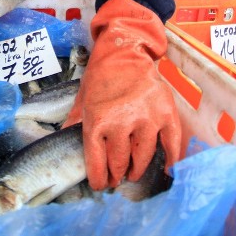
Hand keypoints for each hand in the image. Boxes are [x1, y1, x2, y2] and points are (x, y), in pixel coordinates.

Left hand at [63, 0, 180, 189]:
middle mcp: (122, 122)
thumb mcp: (83, 99)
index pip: (97, 162)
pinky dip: (170, 160)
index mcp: (98, 120)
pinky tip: (166, 169)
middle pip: (119, 162)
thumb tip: (64, 139)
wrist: (126, 51)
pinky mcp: (166, 114)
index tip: (101, 184)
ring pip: (143, 157)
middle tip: (116, 178)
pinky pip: (171, 143)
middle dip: (116, 174)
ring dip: (137, 170)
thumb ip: (75, 121)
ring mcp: (146, 119)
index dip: (98, 178)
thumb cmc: (102, 76)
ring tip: (133, 173)